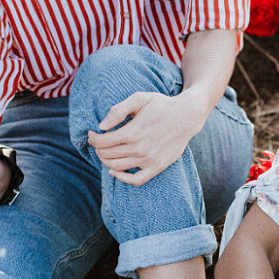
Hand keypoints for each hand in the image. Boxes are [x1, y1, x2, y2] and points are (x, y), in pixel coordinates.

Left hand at [86, 92, 200, 184]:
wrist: (187, 116)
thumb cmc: (161, 105)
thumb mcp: (139, 98)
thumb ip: (118, 110)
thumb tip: (101, 126)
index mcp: (132, 132)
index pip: (102, 142)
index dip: (92, 138)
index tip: (92, 133)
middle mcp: (139, 149)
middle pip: (107, 155)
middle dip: (97, 148)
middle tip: (98, 141)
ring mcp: (148, 160)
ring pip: (116, 167)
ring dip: (106, 160)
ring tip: (105, 151)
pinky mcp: (157, 167)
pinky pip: (135, 180)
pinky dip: (122, 178)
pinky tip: (115, 171)